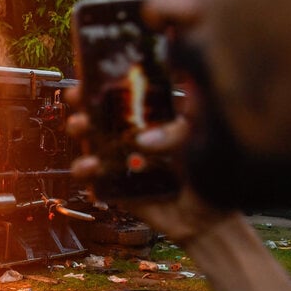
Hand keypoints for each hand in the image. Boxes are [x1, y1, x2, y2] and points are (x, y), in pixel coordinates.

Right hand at [65, 86, 230, 243]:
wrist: (207, 219)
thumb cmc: (212, 173)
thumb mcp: (204, 138)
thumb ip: (178, 132)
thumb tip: (143, 139)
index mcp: (154, 114)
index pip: (128, 90)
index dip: (107, 78)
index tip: (94, 70)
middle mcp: (133, 133)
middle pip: (100, 110)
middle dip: (83, 100)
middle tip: (79, 97)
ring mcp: (120, 159)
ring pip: (89, 139)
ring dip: (79, 129)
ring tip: (82, 128)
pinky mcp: (113, 186)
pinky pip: (91, 177)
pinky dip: (85, 171)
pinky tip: (92, 166)